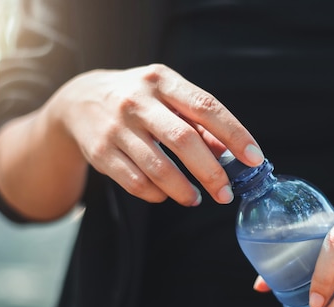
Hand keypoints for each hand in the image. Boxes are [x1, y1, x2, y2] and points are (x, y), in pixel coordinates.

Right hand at [48, 64, 263, 205]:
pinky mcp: (100, 152)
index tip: (254, 158)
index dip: (234, 134)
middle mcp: (138, 101)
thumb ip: (198, 122)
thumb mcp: (167, 97)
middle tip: (225, 194)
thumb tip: (227, 152)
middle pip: (183, 140)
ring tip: (196, 199)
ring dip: (183, 190)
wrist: (78, 101)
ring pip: (158, 167)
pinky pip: (135, 182)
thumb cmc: (138, 100)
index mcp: (162, 81)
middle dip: (210, 172)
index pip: (206, 107)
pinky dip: (156, 194)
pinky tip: (165, 194)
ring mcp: (116, 127)